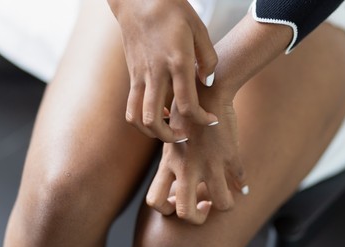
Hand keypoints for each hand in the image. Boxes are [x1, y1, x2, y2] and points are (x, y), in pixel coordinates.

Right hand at [107, 0, 218, 141]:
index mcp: (176, 62)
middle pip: (153, 120)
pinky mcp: (132, 75)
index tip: (212, 120)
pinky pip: (132, 106)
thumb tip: (207, 83)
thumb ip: (207, 60)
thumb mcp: (199, 29)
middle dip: (171, 137)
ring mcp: (139, 76)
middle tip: (185, 136)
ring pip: (136, 117)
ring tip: (168, 131)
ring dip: (152, 132)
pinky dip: (144, 118)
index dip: (202, 119)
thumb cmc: (172, 11)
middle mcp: (155, 73)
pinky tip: (160, 112)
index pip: (187, 104)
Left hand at [146, 84, 248, 224]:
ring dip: (226, 204)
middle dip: (197, 218)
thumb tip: (174, 182)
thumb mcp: (170, 138)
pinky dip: (242, 186)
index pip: (155, 200)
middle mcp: (186, 166)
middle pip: (184, 212)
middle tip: (204, 207)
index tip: (180, 200)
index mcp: (169, 162)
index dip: (167, 209)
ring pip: (221, 202)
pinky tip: (242, 186)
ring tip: (227, 196)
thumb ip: (171, 160)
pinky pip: (239, 179)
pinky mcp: (229, 154)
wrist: (206, 91)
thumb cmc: (185, 113)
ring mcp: (209, 162)